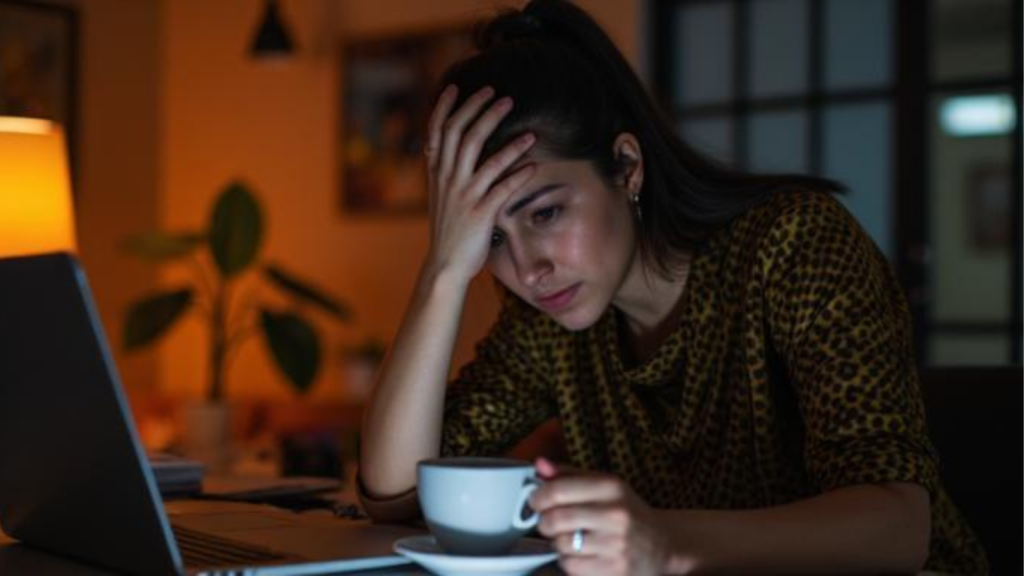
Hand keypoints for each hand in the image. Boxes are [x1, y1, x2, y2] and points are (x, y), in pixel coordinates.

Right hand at [423, 84, 536, 284]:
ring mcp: (464, 195)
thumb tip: (445, 148)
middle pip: (464, 135)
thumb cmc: (449, 230)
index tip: (455, 86)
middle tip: (500, 95)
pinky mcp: (481, 213)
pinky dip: (518, 176)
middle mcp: (448, 180)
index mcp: (437, 173)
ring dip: (509, 141)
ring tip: (529, 129)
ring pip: (485, 158)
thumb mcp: (440, 196)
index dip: (446, 108)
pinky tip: (533, 165)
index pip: (438, 131)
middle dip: (481, 111)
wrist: (445, 264)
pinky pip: (502, 189)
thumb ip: (445, 171)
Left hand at [530, 457, 670, 575]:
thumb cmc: (626, 512)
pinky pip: (569, 566)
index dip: (538, 497)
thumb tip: (540, 465)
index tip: (536, 500)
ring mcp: (615, 545)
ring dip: (558, 542)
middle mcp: (615, 515)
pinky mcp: (612, 570)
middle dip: (544, 522)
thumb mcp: (604, 485)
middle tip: (549, 522)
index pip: (558, 490)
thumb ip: (569, 474)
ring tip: (571, 537)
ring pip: (560, 544)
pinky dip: (568, 561)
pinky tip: (581, 553)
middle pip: (554, 519)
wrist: (662, 546)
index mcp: (611, 488)